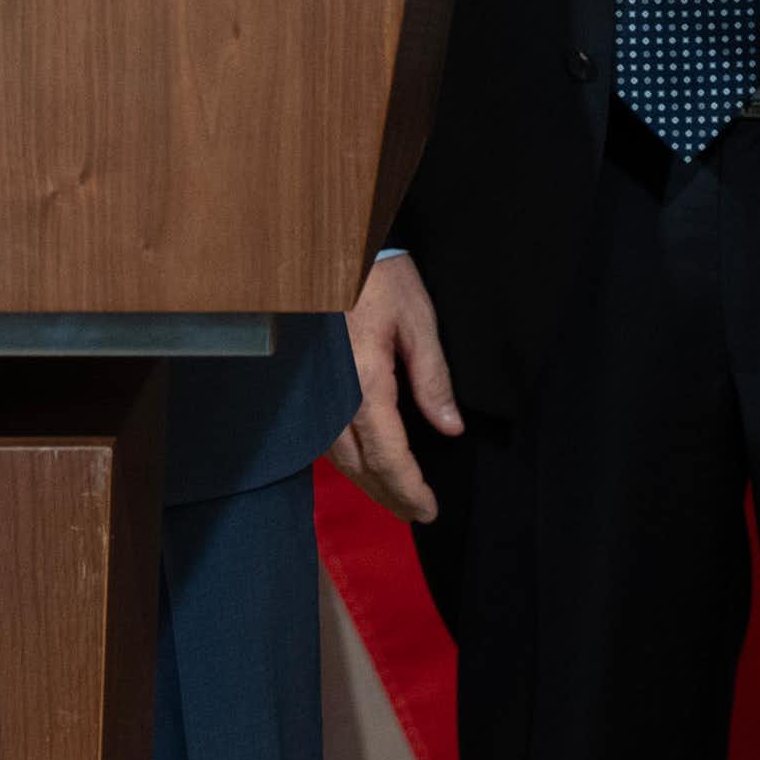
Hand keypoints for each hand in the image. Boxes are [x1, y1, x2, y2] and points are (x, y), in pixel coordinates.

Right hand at [331, 252, 462, 524]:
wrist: (328, 244)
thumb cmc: (379, 277)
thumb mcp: (418, 321)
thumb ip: (432, 377)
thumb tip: (449, 428)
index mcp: (365, 381)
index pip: (387, 454)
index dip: (408, 488)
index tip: (429, 510)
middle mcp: (334, 392)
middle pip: (357, 463)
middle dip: (387, 495)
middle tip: (415, 514)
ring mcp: (317, 387)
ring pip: (336, 453)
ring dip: (365, 481)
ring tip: (393, 497)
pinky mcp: (310, 379)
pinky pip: (324, 433)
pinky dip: (347, 458)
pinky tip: (362, 462)